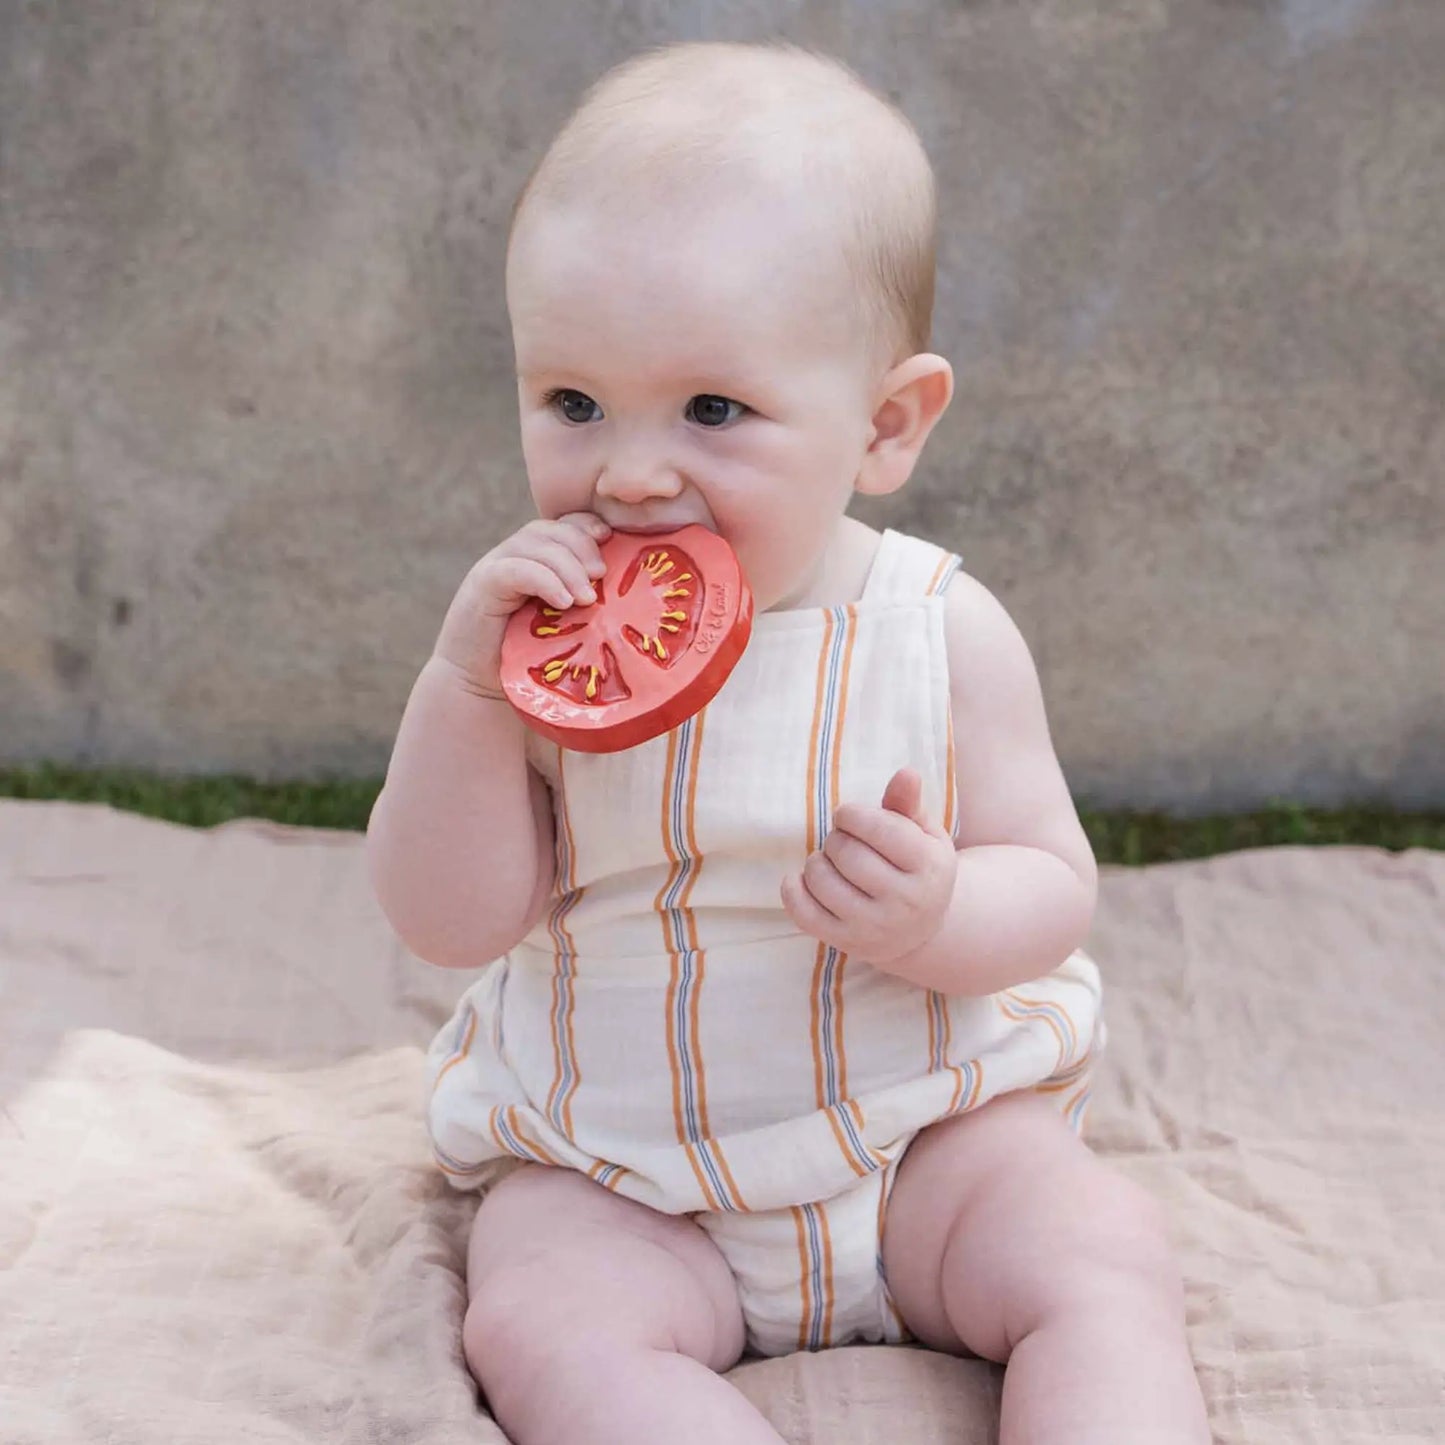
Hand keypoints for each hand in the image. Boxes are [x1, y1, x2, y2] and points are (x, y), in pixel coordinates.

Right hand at [433, 513, 612, 690]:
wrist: (479, 686)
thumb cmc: (528, 661)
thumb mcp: (565, 628)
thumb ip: (586, 606)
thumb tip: (633, 601)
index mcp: (536, 560)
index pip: (564, 525)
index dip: (588, 525)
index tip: (612, 540)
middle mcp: (514, 556)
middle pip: (551, 530)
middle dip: (582, 545)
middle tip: (602, 575)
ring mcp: (495, 567)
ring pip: (535, 544)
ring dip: (568, 567)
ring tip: (588, 598)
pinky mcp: (482, 586)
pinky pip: (515, 570)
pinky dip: (544, 580)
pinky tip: (563, 602)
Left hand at [780, 767, 956, 965]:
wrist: (919, 932)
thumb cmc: (916, 869)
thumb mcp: (923, 835)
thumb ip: (908, 804)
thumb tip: (906, 773)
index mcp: (929, 867)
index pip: (879, 828)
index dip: (852, 815)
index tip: (848, 817)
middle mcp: (905, 902)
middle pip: (847, 853)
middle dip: (836, 838)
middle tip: (842, 841)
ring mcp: (874, 927)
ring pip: (822, 880)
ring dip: (816, 861)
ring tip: (830, 861)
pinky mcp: (846, 942)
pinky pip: (803, 912)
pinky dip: (793, 888)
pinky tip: (804, 879)